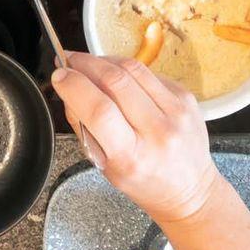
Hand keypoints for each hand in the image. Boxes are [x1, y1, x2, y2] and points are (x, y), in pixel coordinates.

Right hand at [53, 53, 219, 224]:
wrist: (189, 189)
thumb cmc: (144, 181)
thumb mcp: (104, 165)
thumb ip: (84, 127)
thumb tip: (68, 86)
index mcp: (132, 157)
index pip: (99, 110)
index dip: (74, 86)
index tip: (59, 75)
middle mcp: (158, 132)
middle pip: (115, 81)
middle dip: (85, 64)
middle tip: (69, 60)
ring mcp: (177, 112)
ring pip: (133, 69)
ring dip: (104, 60)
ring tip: (89, 63)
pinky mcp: (186, 97)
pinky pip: (150, 73)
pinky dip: (127, 70)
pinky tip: (118, 77)